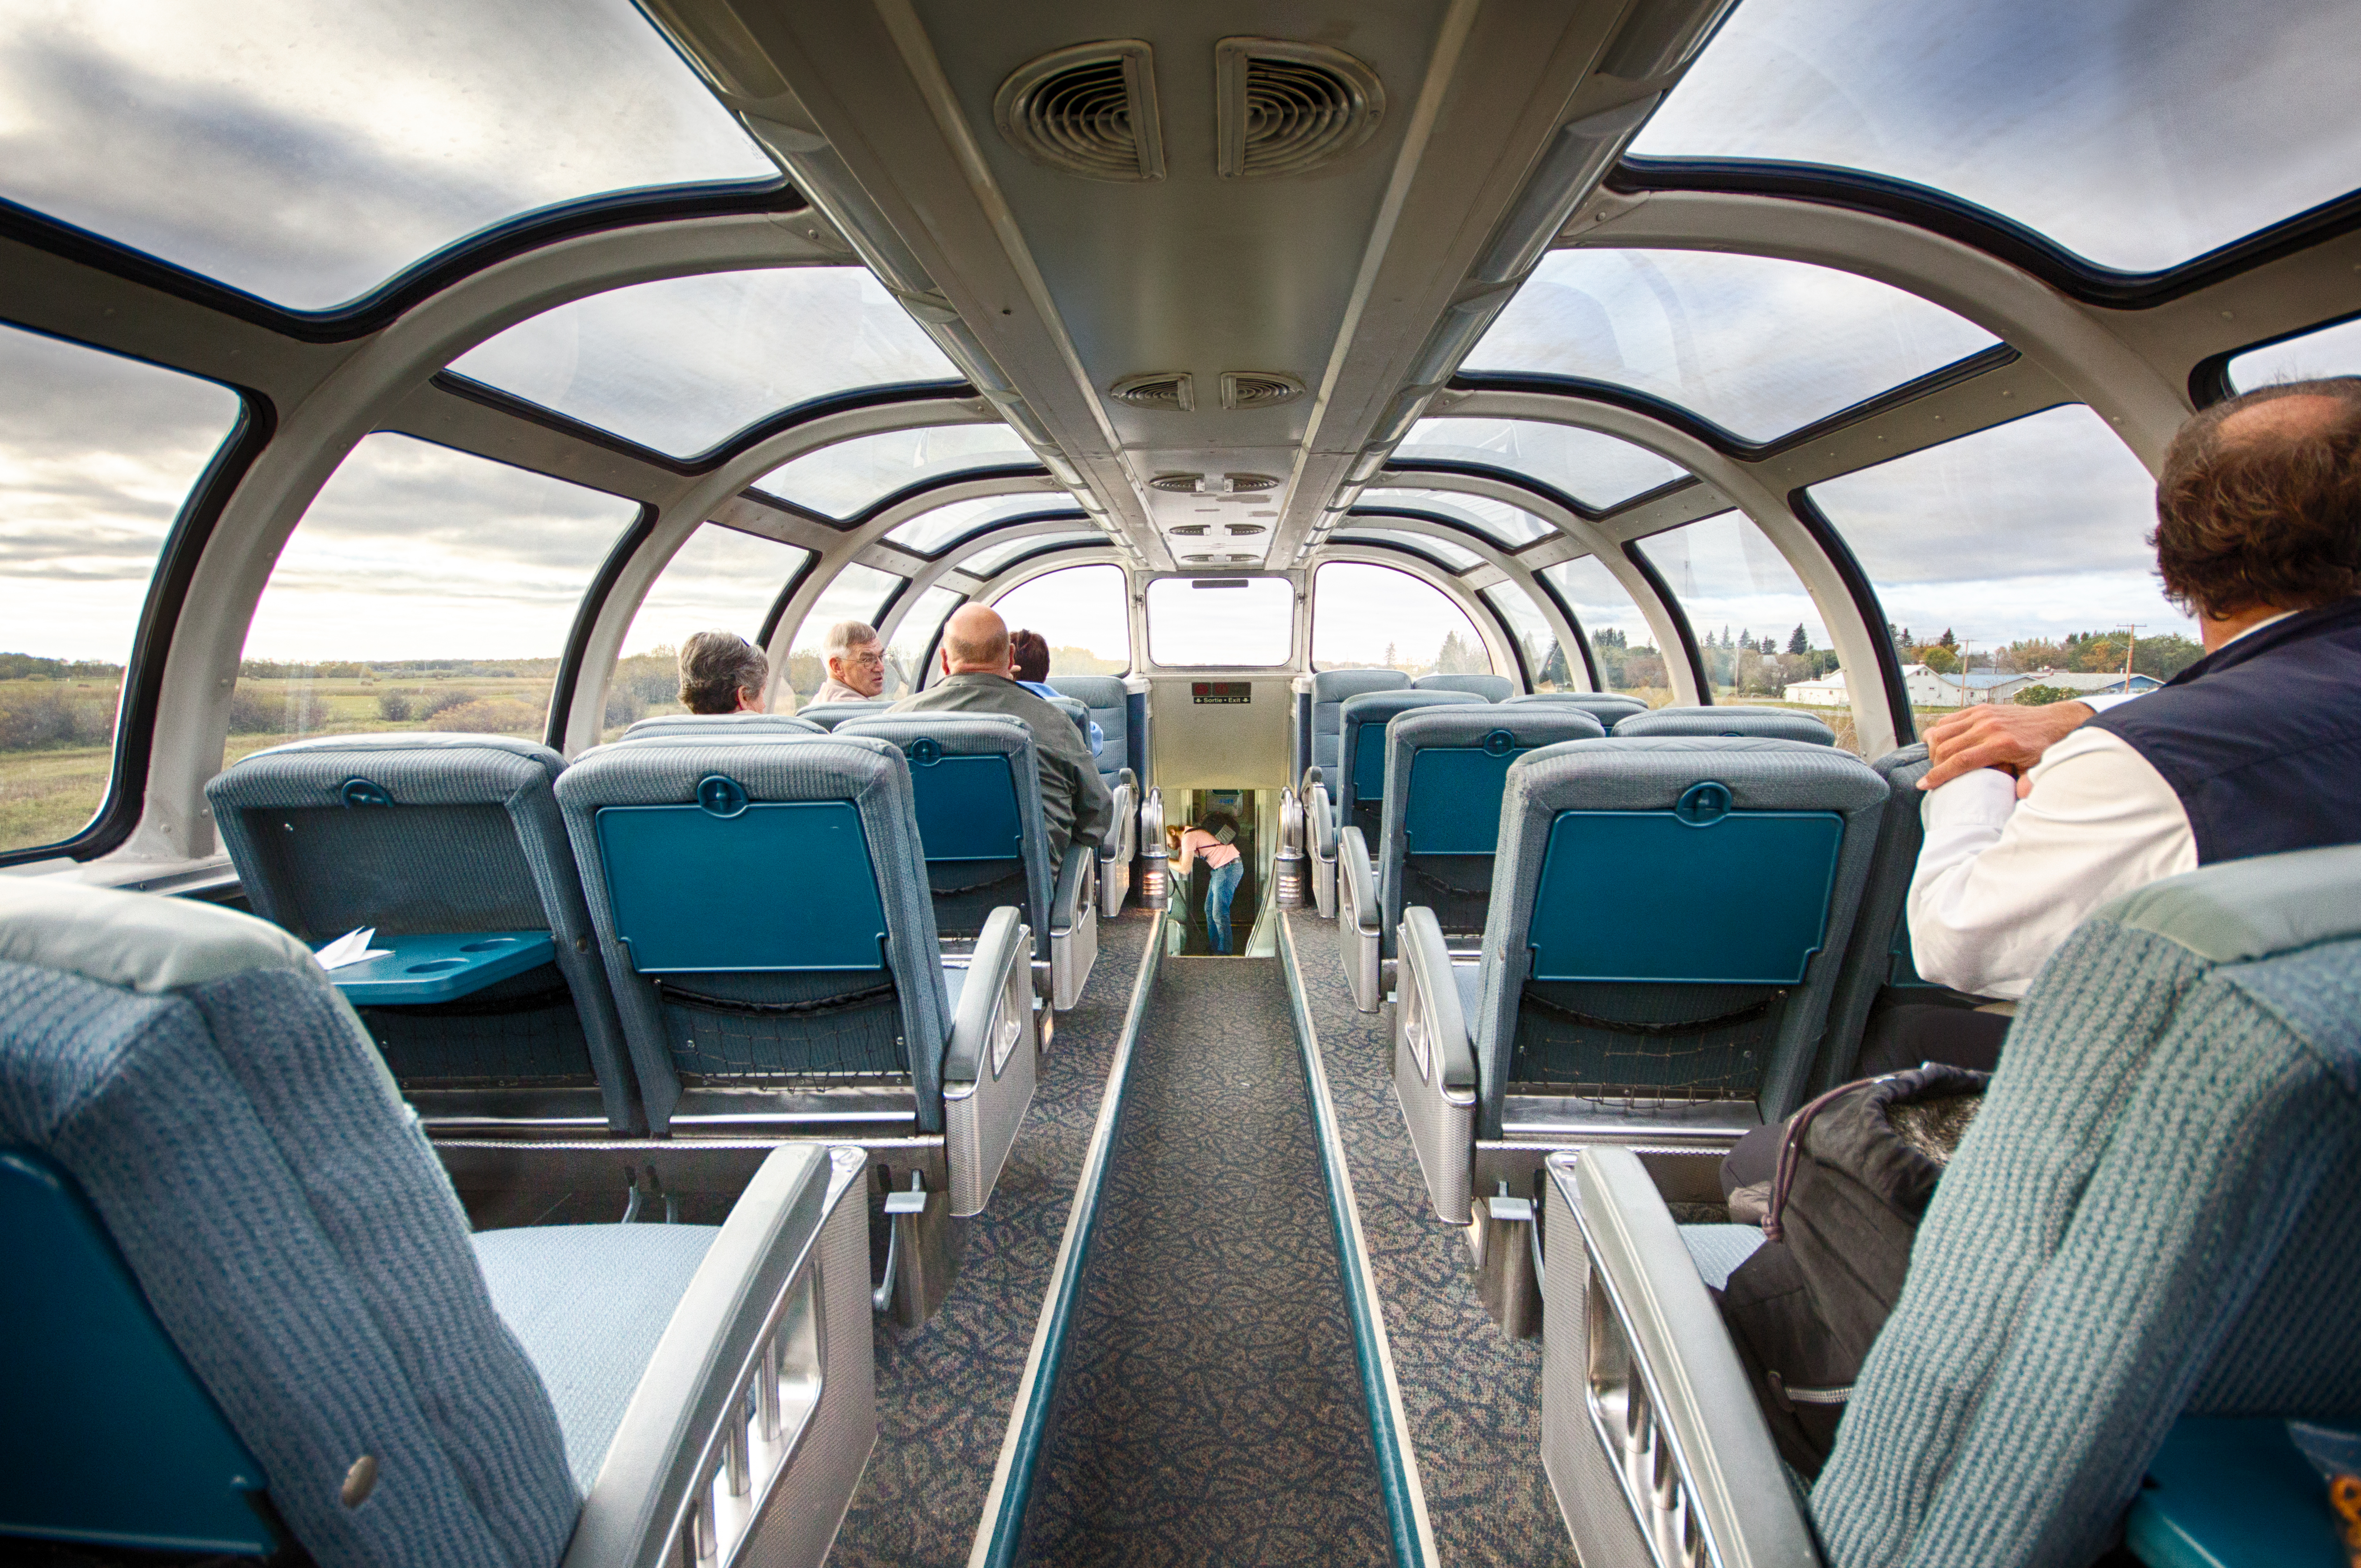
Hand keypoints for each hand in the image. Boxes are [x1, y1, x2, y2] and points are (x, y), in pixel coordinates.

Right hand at [1918, 700, 2093, 793]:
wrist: (2054, 721)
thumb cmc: (2043, 748)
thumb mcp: (2037, 769)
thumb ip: (2028, 783)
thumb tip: (2020, 796)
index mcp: (2001, 743)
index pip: (1960, 761)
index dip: (1938, 775)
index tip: (1924, 785)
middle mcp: (1988, 727)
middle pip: (1945, 746)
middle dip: (1934, 765)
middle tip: (1934, 777)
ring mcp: (1982, 715)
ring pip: (1942, 731)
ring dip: (1933, 748)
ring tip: (1937, 761)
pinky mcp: (1980, 709)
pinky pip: (1949, 719)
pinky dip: (1939, 732)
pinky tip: (1941, 743)